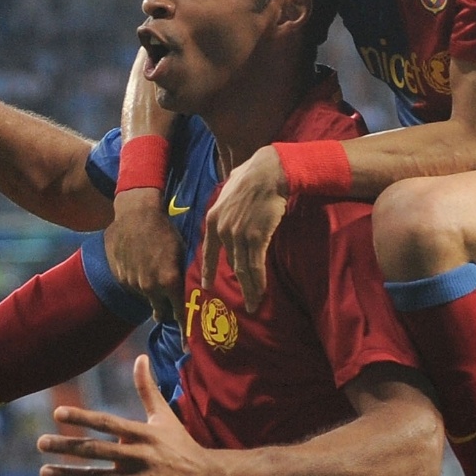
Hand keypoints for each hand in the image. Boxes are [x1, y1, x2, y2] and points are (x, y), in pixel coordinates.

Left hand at [38, 357, 218, 475]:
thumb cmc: (179, 443)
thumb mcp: (164, 415)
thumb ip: (146, 388)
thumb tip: (140, 357)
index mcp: (142, 434)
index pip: (107, 423)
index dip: (82, 417)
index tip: (58, 412)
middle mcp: (138, 457)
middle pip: (97, 450)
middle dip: (68, 446)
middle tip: (41, 442)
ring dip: (69, 475)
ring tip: (45, 471)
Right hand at [106, 195, 186, 329]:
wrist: (135, 215)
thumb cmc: (165, 230)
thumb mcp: (183, 252)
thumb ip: (186, 277)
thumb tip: (197, 296)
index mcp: (170, 282)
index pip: (179, 315)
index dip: (184, 331)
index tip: (187, 346)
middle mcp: (151, 287)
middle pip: (160, 312)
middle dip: (165, 310)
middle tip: (169, 303)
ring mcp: (133, 283)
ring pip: (146, 299)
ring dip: (151, 293)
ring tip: (153, 273)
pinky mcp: (121, 278)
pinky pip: (133, 288)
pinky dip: (138, 283)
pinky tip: (141, 265)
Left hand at [202, 146, 288, 309]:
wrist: (268, 172)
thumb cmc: (252, 174)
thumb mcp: (229, 188)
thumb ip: (227, 201)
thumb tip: (230, 197)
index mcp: (213, 219)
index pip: (208, 251)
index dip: (208, 270)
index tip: (206, 286)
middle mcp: (223, 230)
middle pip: (231, 264)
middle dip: (238, 283)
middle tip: (244, 300)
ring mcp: (238, 235)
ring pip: (243, 270)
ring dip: (250, 289)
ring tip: (254, 304)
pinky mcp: (256, 238)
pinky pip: (256, 266)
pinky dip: (258, 282)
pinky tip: (260, 293)